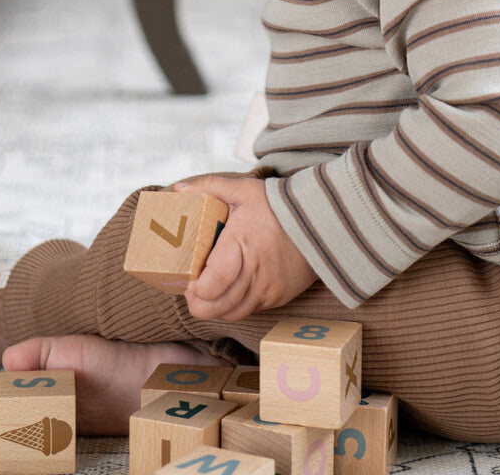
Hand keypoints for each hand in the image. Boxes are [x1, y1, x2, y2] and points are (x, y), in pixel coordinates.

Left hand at [175, 175, 315, 321]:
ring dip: (216, 309)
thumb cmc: (278, 205)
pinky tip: (231, 292)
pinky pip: (251, 309)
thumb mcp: (243, 190)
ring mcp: (269, 287)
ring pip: (233, 313)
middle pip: (218, 306)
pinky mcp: (279, 296)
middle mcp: (255, 271)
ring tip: (207, 295)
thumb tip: (179, 190)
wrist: (321, 219)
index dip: (196, 289)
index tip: (189, 280)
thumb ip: (209, 187)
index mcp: (241, 244)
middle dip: (199, 304)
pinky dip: (236, 306)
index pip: (213, 283)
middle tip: (192, 292)